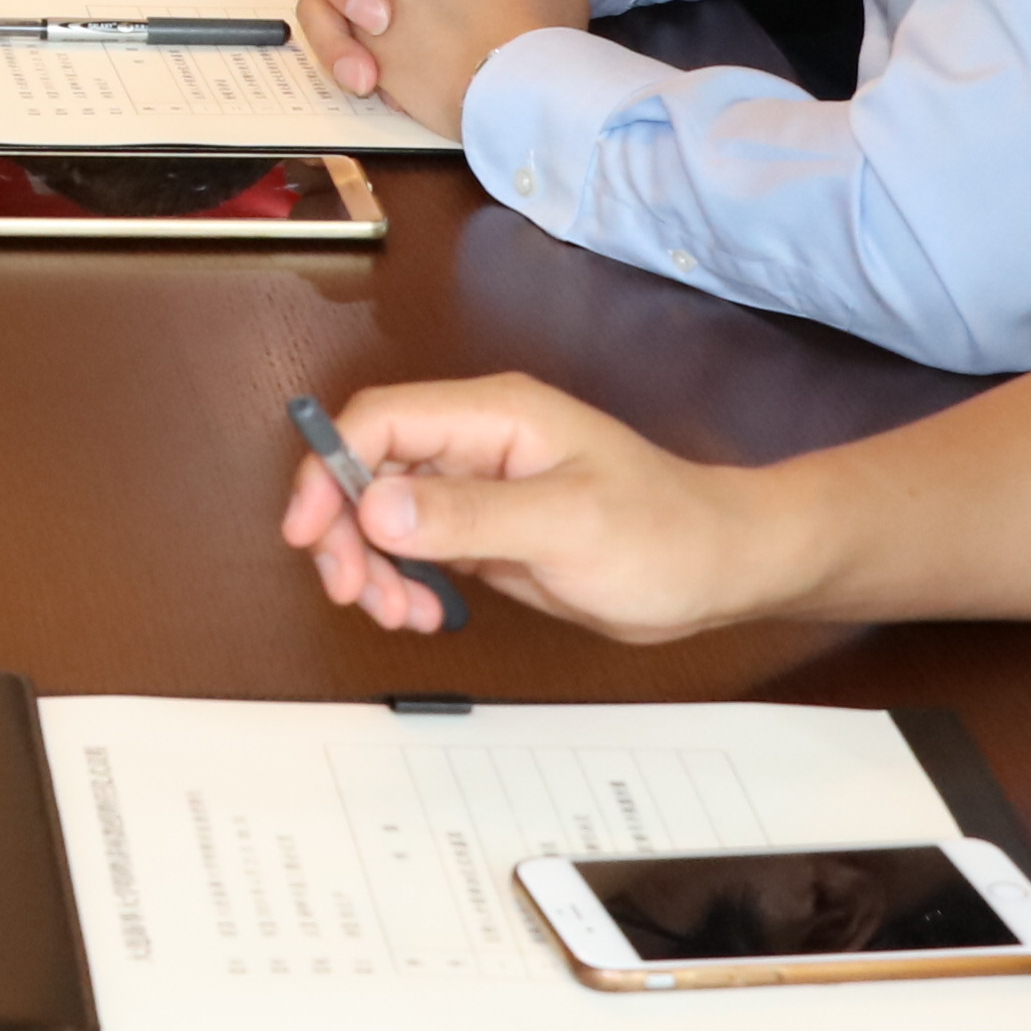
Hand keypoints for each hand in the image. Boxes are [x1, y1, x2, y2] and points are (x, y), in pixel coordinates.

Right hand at [282, 376, 787, 645]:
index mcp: (494, 416)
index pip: (379, 422)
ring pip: (382, 513)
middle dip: (344, 531)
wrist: (720, 569)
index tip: (310, 532)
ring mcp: (479, 487)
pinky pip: (414, 547)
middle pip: (367, 469)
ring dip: (371, 565)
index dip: (330, 470)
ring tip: (400, 615)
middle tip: (353, 591)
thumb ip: (469, 515)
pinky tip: (424, 613)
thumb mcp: (566, 526)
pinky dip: (402, 580)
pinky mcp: (485, 529)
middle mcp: (477, 443)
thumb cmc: (666, 534)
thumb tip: (376, 507)